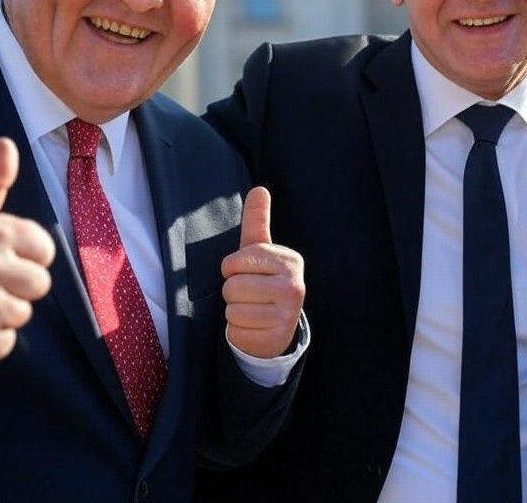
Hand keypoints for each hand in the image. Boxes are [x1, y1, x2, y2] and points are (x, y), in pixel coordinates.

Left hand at [222, 186, 304, 358]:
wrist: (278, 324)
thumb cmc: (264, 280)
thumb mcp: (259, 251)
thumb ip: (257, 221)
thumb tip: (259, 189)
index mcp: (290, 260)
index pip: (236, 261)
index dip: (232, 268)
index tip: (248, 272)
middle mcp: (295, 285)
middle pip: (232, 286)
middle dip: (233, 292)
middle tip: (251, 294)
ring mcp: (288, 313)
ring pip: (233, 309)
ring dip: (235, 311)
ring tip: (253, 309)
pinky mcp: (276, 337)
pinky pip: (236, 330)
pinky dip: (239, 330)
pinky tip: (255, 326)